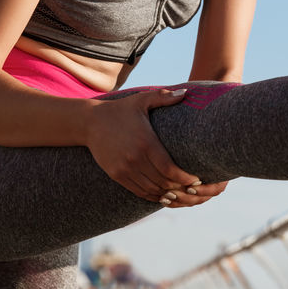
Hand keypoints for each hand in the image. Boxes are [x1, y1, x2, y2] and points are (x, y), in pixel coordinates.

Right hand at [85, 88, 227, 206]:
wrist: (90, 122)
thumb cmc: (121, 109)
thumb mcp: (142, 100)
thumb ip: (164, 97)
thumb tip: (185, 93)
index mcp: (146, 142)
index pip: (169, 169)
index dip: (185, 178)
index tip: (197, 179)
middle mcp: (135, 158)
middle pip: (162, 182)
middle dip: (180, 187)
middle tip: (193, 188)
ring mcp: (124, 169)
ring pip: (151, 189)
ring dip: (167, 193)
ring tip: (181, 193)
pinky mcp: (116, 175)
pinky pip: (137, 191)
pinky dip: (152, 195)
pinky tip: (162, 194)